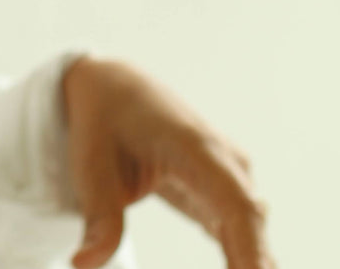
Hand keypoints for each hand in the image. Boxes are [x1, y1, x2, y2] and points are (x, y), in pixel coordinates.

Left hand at [62, 57, 275, 267]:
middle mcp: (220, 158)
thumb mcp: (91, 167)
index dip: (252, 247)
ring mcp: (226, 173)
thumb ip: (99, 221)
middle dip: (257, 264)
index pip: (234, 202)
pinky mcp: (220, 190)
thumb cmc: (103, 122)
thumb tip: (82, 264)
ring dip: (252, 262)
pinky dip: (244, 257)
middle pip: (251, 220)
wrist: (113, 87)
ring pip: (251, 226)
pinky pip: (240, 228)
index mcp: (193, 145)